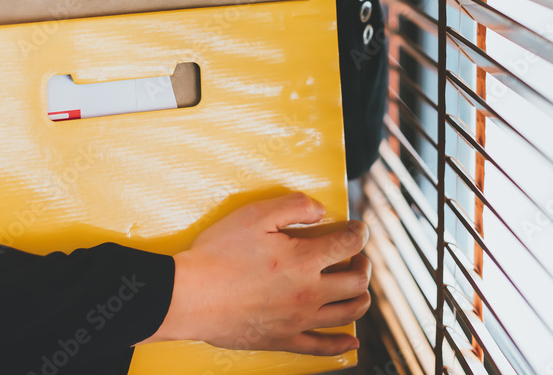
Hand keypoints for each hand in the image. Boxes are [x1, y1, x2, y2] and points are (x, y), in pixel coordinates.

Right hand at [138, 192, 371, 355]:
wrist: (188, 296)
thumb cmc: (218, 253)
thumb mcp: (255, 215)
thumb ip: (294, 206)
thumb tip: (322, 211)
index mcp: (304, 260)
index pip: (349, 244)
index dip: (359, 232)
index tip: (358, 228)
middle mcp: (309, 293)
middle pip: (357, 281)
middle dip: (364, 264)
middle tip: (357, 257)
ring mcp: (298, 320)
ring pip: (348, 313)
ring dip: (361, 297)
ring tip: (355, 286)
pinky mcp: (283, 339)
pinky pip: (322, 347)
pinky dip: (342, 343)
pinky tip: (351, 339)